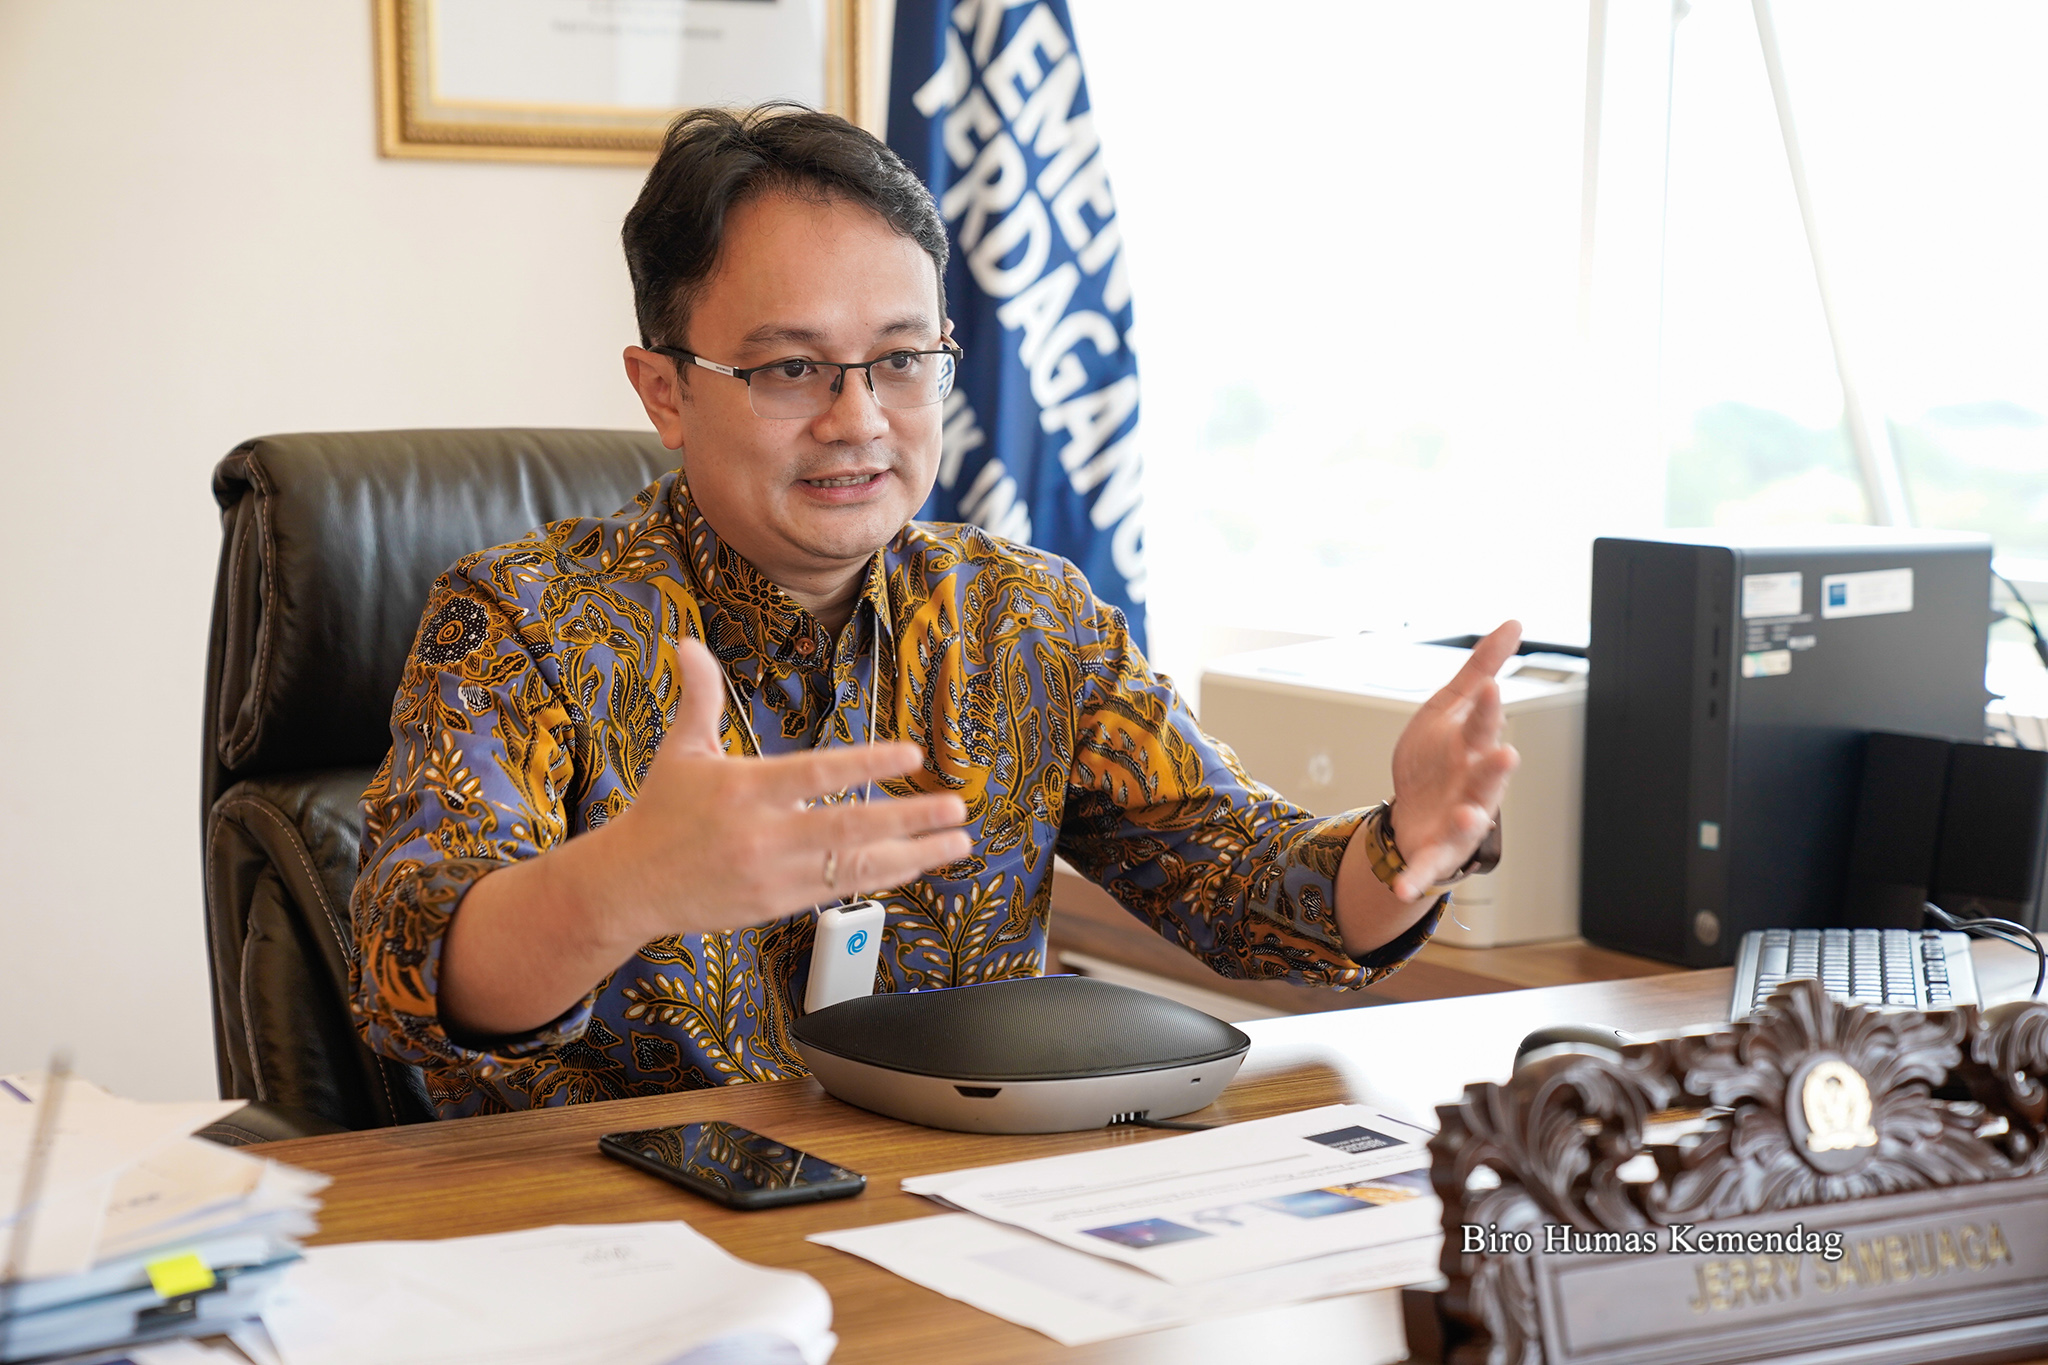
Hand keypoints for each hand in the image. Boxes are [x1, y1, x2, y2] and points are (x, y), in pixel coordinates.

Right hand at [593, 638, 971, 941]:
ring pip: (855, 865)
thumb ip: (700, 696)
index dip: (866, 764)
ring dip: (914, 853)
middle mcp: (763, 834)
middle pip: (848, 825)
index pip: (816, 773)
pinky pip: (842, 890)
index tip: (912, 754)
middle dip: (909, 817)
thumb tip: (688, 641)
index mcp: (744, 788)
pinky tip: (919, 863)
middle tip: (956, 806)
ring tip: (958, 840)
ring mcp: (774, 874)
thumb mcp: (681, 750)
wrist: (628, 885)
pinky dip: (885, 877)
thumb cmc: (662, 811)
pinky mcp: (778, 905)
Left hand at [1385, 621, 1521, 900]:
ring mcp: (1454, 823)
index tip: (1492, 686)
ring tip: (1469, 816)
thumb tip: (1514, 623)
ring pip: (1468, 823)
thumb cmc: (1438, 758)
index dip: (1488, 709)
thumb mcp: (1450, 707)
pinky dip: (1415, 880)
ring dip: (1470, 821)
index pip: (1482, 725)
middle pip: (1486, 777)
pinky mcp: (1432, 853)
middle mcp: (1470, 788)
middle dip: (1495, 767)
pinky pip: (1425, 869)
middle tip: (1504, 753)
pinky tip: (1401, 891)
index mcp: (1471, 749)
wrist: (1415, 812)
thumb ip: (1481, 668)